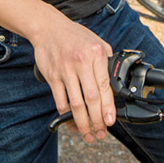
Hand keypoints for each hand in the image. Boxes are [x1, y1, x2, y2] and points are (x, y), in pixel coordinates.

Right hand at [31, 17, 113, 142]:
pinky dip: (65, 114)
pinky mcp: (52, 76)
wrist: (48, 28)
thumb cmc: (75, 36)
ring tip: (87, 134)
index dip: (108, 107)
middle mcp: (80, 62)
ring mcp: (65, 70)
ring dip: (82, 122)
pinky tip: (71, 122)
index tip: (110, 121)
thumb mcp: (97, 42)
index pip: (104, 86)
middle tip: (100, 133)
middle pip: (91, 98)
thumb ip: (106, 62)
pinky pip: (60, 100)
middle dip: (97, 120)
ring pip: (75, 103)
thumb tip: (114, 84)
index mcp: (95, 54)